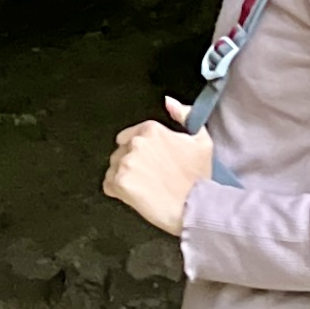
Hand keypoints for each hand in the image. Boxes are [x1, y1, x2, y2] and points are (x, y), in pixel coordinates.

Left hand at [105, 98, 213, 237]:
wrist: (194, 206)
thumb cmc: (198, 178)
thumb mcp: (201, 140)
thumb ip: (184, 115)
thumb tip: (169, 102)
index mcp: (152, 130)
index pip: (128, 136)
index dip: (140, 151)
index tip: (150, 162)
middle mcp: (136, 143)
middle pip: (120, 152)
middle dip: (132, 163)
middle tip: (150, 177)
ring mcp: (126, 163)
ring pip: (113, 168)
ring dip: (125, 177)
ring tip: (145, 188)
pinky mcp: (120, 182)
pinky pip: (108, 185)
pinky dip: (118, 192)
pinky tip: (136, 196)